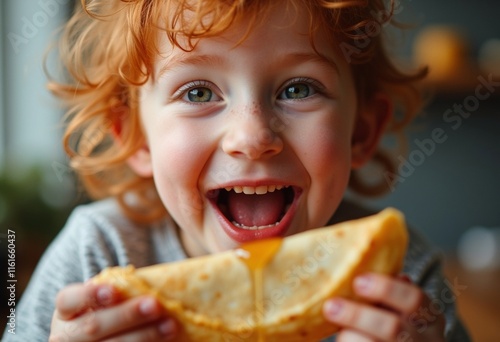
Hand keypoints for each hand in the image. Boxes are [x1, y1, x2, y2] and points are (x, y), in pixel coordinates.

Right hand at [49, 282, 176, 341]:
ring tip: (170, 325)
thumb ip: (120, 291)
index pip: (69, 300)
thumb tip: (154, 283)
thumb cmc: (106, 310)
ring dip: (144, 336)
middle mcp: (65, 337)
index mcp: (65, 311)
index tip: (115, 291)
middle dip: (127, 315)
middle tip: (156, 305)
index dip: (90, 295)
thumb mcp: (104, 298)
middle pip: (93, 326)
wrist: (98, 339)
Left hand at [323, 273, 444, 341]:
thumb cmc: (397, 326)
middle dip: (358, 316)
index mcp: (430, 318)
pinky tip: (343, 339)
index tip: (357, 281)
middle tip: (331, 306)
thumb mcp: (403, 310)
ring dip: (351, 337)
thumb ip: (390, 292)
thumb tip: (369, 265)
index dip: (386, 289)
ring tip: (338, 330)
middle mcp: (427, 341)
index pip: (414, 299)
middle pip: (392, 328)